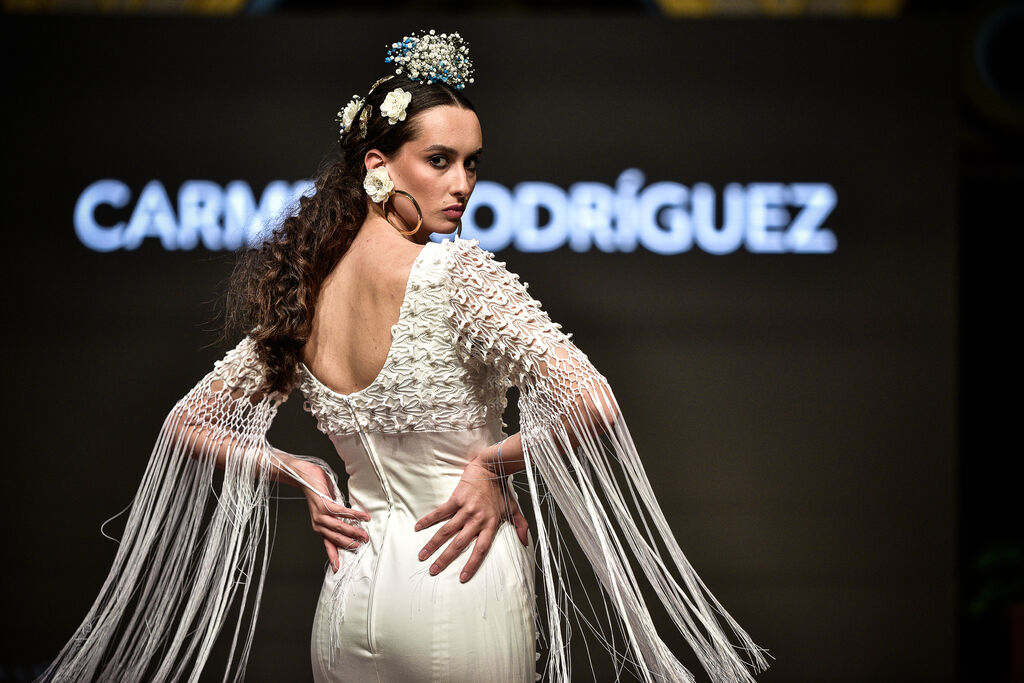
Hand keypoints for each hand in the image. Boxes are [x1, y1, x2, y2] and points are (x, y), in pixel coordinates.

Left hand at [291, 459, 370, 573]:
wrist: (304, 475)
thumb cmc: (318, 490)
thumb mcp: (327, 507)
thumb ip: (336, 516)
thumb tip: (351, 521)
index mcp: (319, 526)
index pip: (328, 544)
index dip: (333, 557)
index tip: (338, 569)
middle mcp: (318, 524)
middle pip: (336, 538)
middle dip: (351, 543)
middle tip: (364, 544)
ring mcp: (320, 515)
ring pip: (339, 527)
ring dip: (354, 531)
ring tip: (365, 534)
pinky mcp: (324, 504)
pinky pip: (342, 512)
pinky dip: (354, 515)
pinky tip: (363, 516)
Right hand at [414, 460, 528, 582]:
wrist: (492, 467)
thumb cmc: (501, 489)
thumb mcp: (513, 508)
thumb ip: (520, 526)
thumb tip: (525, 543)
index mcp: (490, 524)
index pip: (480, 549)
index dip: (472, 564)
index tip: (462, 578)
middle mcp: (477, 519)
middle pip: (459, 544)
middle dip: (445, 559)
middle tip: (433, 571)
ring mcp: (465, 509)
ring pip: (446, 531)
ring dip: (433, 544)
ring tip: (422, 555)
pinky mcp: (456, 499)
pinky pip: (440, 512)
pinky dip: (428, 520)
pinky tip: (417, 527)